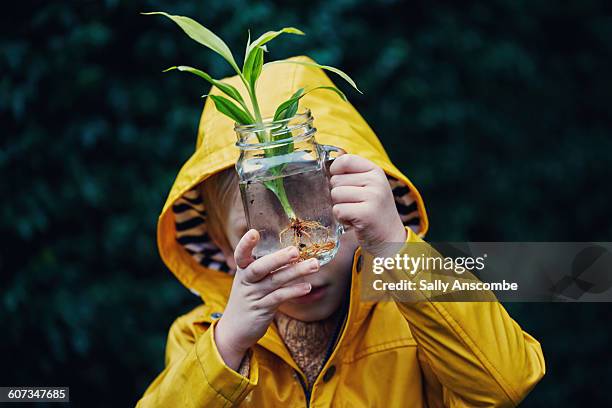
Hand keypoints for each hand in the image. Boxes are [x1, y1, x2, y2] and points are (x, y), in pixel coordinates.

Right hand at [214, 229, 318, 369]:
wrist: (234, 330)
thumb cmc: (248, 298)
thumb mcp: (251, 280)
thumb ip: (266, 267)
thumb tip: (292, 250)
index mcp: (243, 270)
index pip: (241, 254)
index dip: (245, 244)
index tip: (253, 232)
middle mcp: (246, 281)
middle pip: (260, 267)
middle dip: (278, 258)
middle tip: (295, 250)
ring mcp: (254, 296)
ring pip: (275, 282)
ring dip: (296, 272)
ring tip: (314, 265)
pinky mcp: (262, 310)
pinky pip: (279, 298)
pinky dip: (293, 291)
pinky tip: (307, 287)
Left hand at [330, 154, 406, 256]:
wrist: (390, 237)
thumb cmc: (373, 210)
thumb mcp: (368, 186)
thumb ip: (352, 173)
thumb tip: (331, 162)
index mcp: (375, 171)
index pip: (345, 160)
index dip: (335, 171)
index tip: (342, 182)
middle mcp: (376, 181)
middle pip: (336, 180)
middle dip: (339, 195)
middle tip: (355, 204)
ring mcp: (373, 197)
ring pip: (335, 195)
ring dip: (340, 207)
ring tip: (355, 212)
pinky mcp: (366, 214)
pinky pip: (338, 210)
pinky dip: (342, 218)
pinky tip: (354, 221)